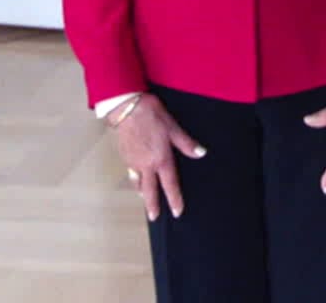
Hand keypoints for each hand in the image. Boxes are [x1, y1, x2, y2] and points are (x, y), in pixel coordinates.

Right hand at [113, 95, 206, 221]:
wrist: (127, 107)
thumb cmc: (151, 115)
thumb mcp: (173, 127)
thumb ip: (186, 143)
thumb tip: (201, 153)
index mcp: (161, 159)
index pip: (169, 184)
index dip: (175, 199)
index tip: (178, 212)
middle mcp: (146, 164)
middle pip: (149, 191)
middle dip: (152, 205)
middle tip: (154, 217)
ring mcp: (133, 161)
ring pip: (138, 183)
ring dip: (142, 193)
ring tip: (145, 199)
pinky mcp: (125, 156)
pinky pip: (131, 173)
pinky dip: (134, 180)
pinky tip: (136, 178)